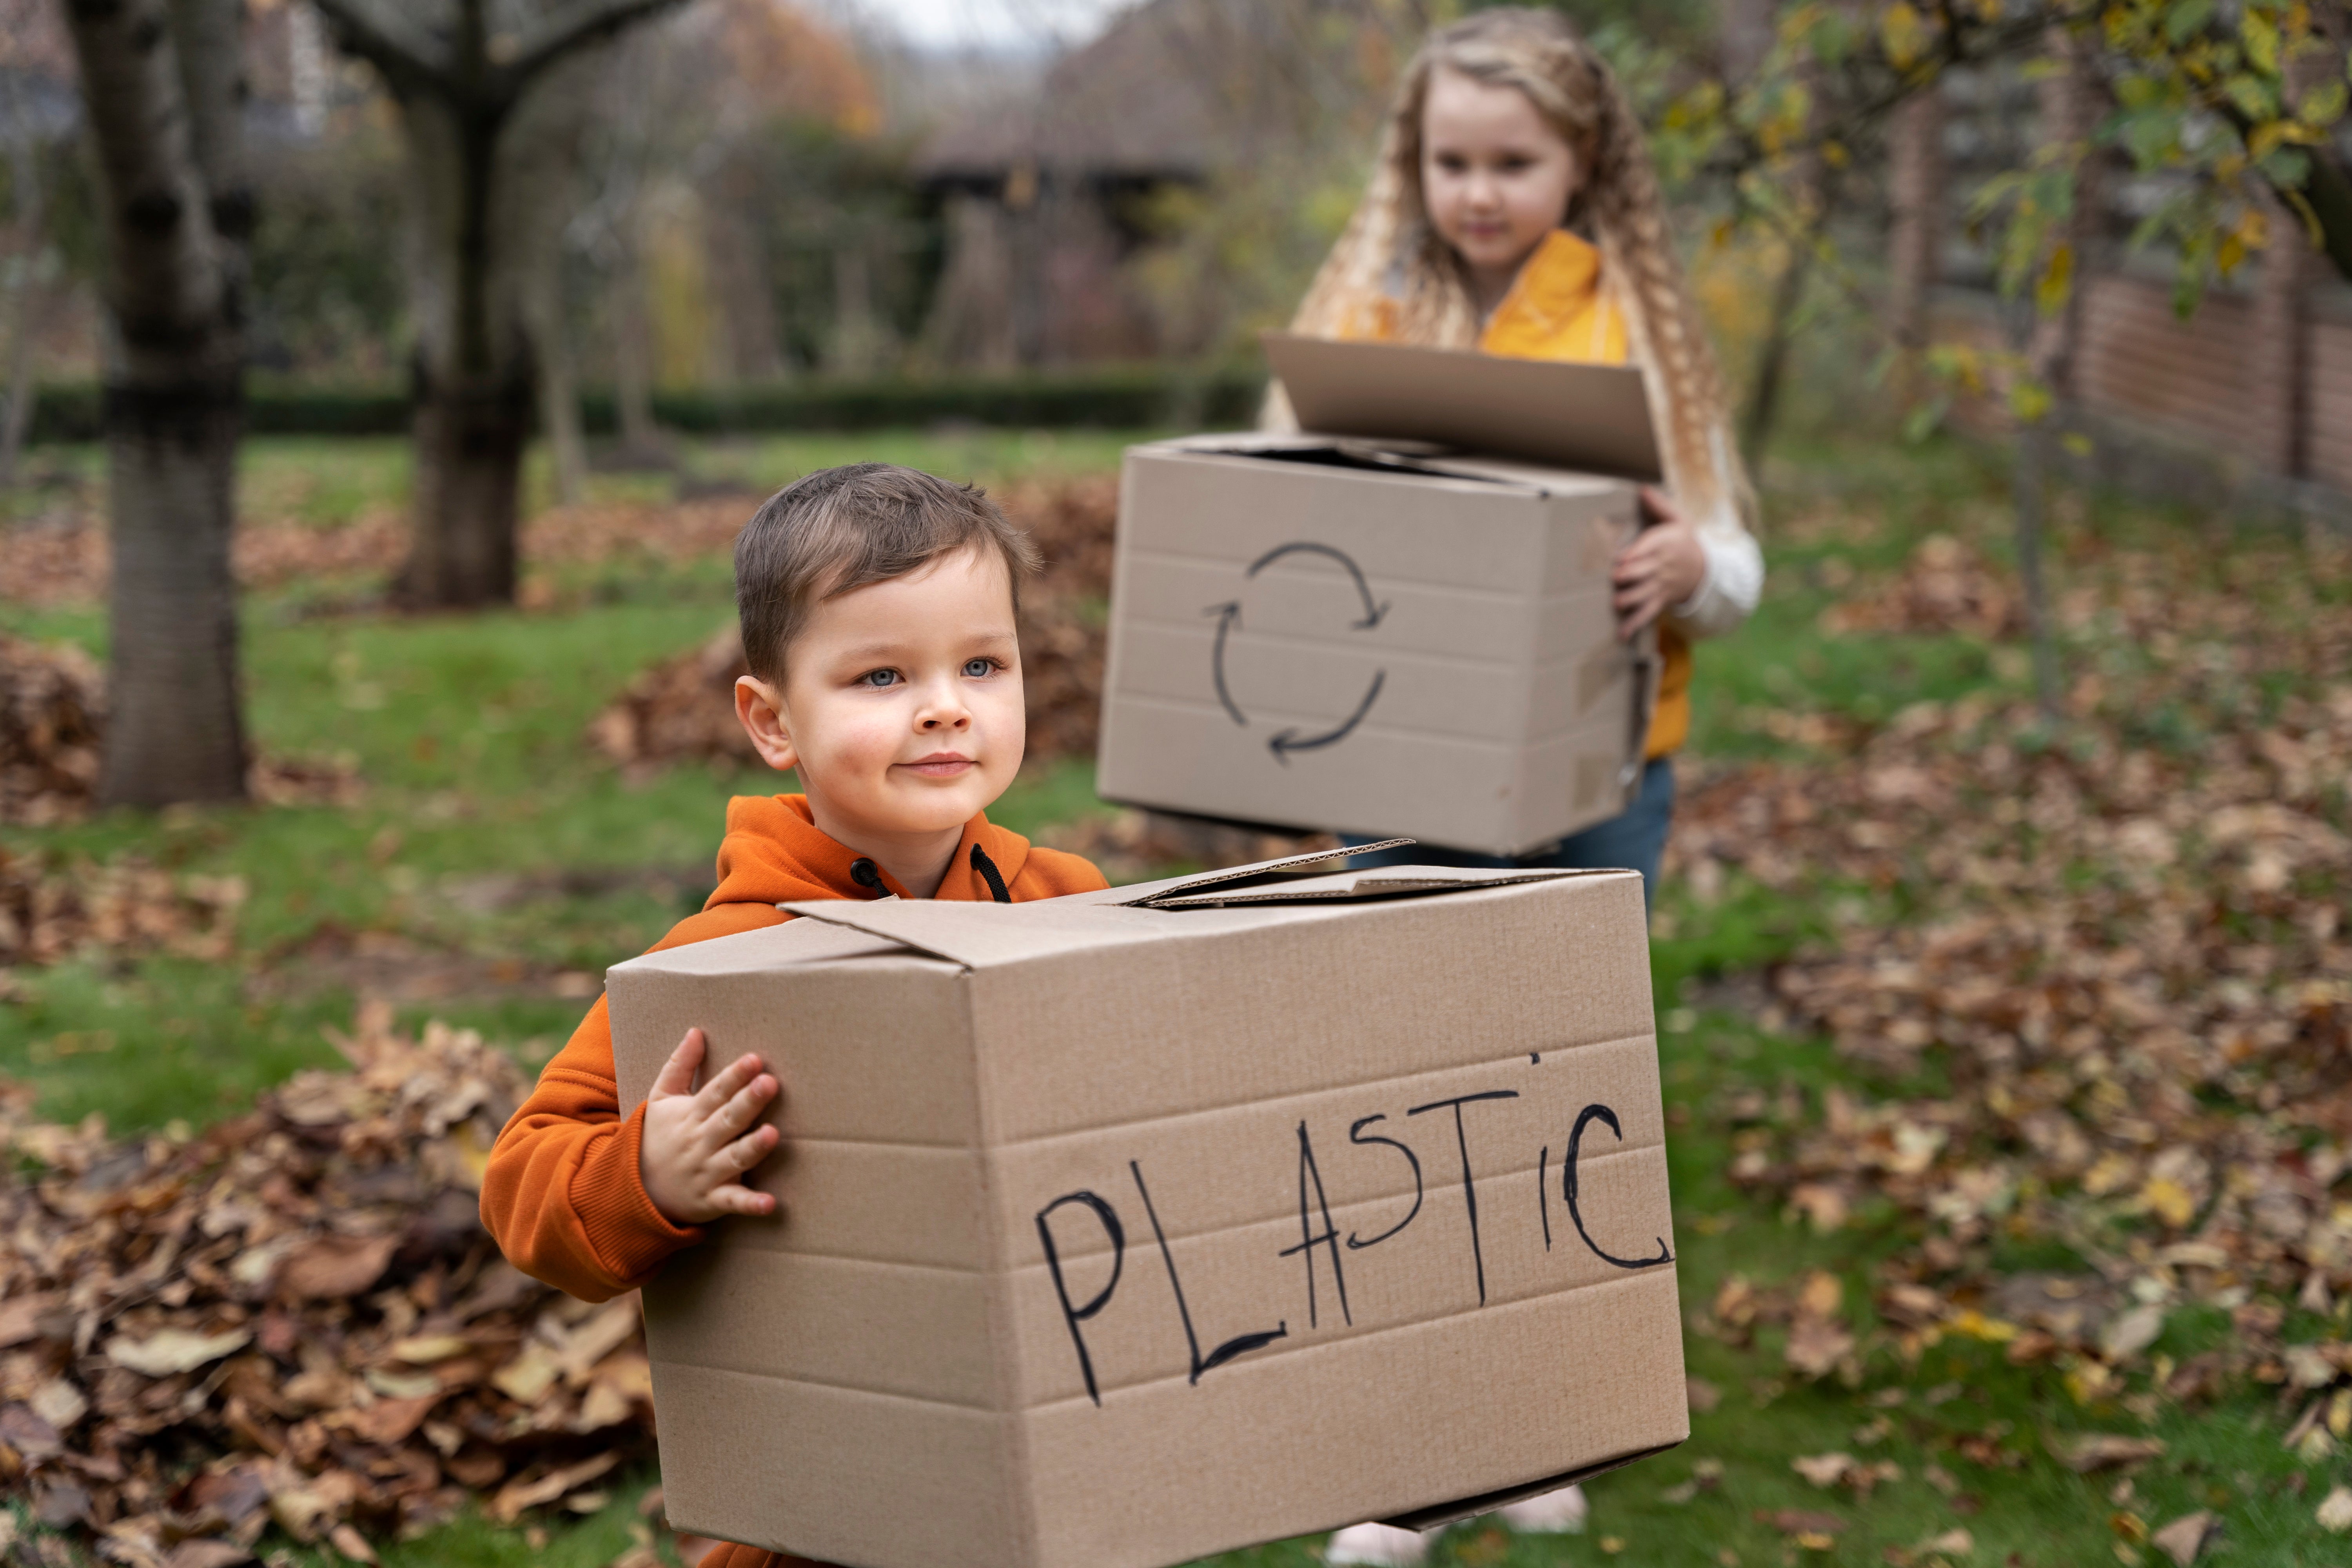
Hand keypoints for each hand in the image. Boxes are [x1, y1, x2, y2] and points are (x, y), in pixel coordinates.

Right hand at [639, 1027, 782, 1225]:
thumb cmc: (655, 1136)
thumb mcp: (660, 1098)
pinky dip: (751, 1205)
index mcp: (690, 1115)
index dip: (734, 1076)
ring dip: (753, 1147)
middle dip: (748, 1102)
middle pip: (727, 1120)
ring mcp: (707, 1173)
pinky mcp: (712, 1200)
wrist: (633, 1188)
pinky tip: (771, 1203)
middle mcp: (700, 1142)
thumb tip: (696, 1031)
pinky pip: (733, 1202)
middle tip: (770, 1083)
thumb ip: (680, 1065)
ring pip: (734, 1158)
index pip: (715, 1092)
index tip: (754, 1059)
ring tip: (772, 1134)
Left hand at [1612, 486, 1708, 638]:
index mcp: (1667, 544)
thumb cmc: (1685, 541)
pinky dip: (1634, 625)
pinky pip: (1647, 613)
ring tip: (1617, 602)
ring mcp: (1662, 586)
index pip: (1652, 546)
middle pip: (1647, 570)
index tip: (1622, 555)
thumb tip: (1642, 488)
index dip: (1638, 551)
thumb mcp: (1680, 520)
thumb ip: (1660, 505)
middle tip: (1616, 576)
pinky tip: (1621, 634)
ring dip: (1632, 598)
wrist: (1705, 570)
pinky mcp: (1660, 601)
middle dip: (1632, 574)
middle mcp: (1664, 566)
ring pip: (1646, 593)